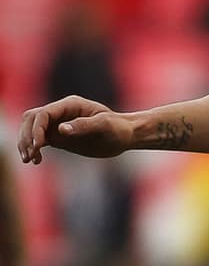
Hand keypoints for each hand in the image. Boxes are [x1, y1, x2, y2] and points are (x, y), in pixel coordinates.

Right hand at [17, 96, 133, 163]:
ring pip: (31, 129)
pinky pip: (38, 140)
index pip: (44, 114)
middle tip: (31, 155)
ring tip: (30, 159)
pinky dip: (32, 148)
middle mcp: (61, 112)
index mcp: (71, 105)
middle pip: (31, 119)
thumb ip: (83, 126)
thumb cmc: (118, 128)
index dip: (36, 129)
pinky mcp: (59, 136)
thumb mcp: (105, 126)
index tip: (38, 146)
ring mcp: (58, 124)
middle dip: (26, 136)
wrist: (126, 136)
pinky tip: (36, 160)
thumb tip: (60, 129)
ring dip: (26, 143)